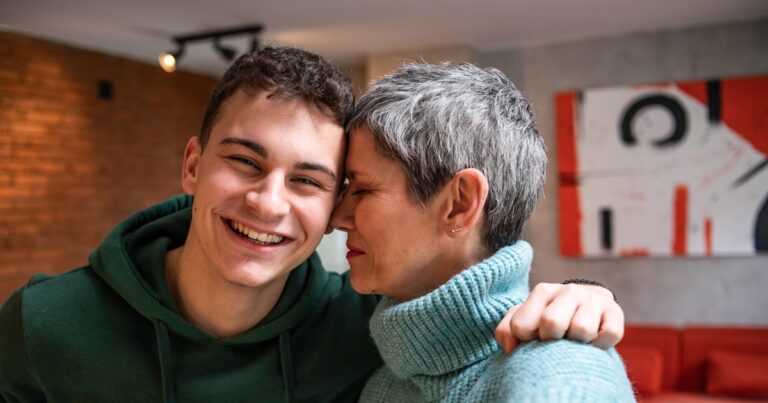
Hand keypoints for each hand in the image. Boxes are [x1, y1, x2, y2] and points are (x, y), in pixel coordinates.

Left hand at [495, 283, 623, 352]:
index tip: (532, 340)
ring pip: (581, 330)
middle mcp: (568, 291)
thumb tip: (510, 347)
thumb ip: (506, 330)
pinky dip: (600, 344)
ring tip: (575, 339)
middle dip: (551, 340)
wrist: (590, 305)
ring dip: (577, 343)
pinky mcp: (615, 313)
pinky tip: (594, 341)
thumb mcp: (525, 319)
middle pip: (552, 323)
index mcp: (542, 292)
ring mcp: (593, 300)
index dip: (524, 340)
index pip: (521, 325)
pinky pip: (609, 335)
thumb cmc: (550, 317)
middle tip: (556, 341)